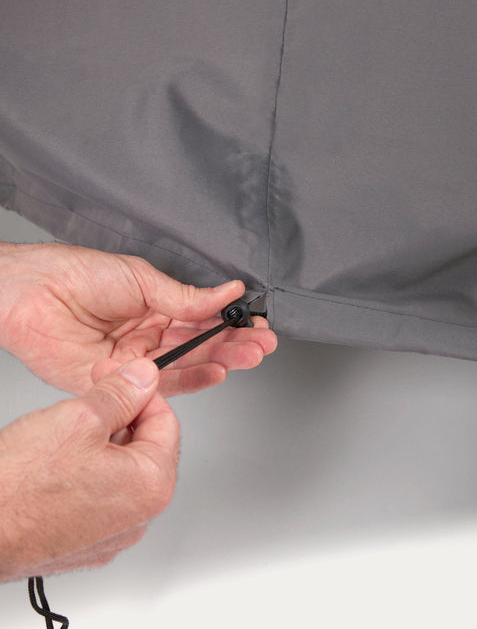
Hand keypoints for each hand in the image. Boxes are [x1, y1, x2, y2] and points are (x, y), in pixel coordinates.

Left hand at [0, 242, 276, 394]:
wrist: (30, 294)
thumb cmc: (76, 274)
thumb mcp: (140, 277)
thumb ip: (185, 296)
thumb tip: (227, 293)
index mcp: (155, 305)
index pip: (201, 316)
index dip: (230, 321)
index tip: (256, 323)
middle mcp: (149, 334)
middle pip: (199, 343)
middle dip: (234, 343)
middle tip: (262, 343)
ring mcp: (136, 358)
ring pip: (186, 364)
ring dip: (220, 361)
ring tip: (249, 355)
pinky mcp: (120, 380)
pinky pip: (160, 385)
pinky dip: (190, 381)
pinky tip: (215, 372)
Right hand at [0, 358, 177, 581]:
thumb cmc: (18, 490)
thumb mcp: (79, 418)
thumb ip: (121, 394)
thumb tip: (143, 377)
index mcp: (151, 486)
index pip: (166, 421)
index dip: (140, 391)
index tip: (119, 376)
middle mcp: (138, 517)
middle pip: (143, 446)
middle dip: (119, 415)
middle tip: (90, 396)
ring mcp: (110, 533)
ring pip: (118, 468)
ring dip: (99, 441)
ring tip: (64, 431)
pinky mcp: (83, 541)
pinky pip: (97, 493)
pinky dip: (84, 471)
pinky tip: (56, 461)